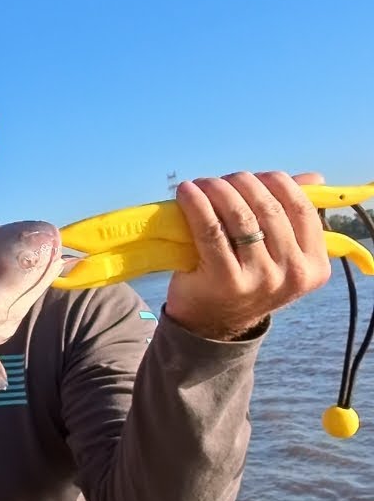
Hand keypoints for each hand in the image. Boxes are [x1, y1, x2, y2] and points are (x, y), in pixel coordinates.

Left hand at [165, 172, 330, 340]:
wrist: (212, 323)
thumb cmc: (245, 277)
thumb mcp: (276, 253)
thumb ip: (291, 216)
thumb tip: (313, 177)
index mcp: (314, 265)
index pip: (301, 209)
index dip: (275, 183)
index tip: (251, 177)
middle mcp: (293, 274)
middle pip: (269, 209)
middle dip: (241, 184)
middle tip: (219, 181)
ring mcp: (261, 279)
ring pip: (241, 216)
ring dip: (218, 190)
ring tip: (200, 184)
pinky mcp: (226, 279)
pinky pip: (211, 230)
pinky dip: (197, 204)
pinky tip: (185, 192)